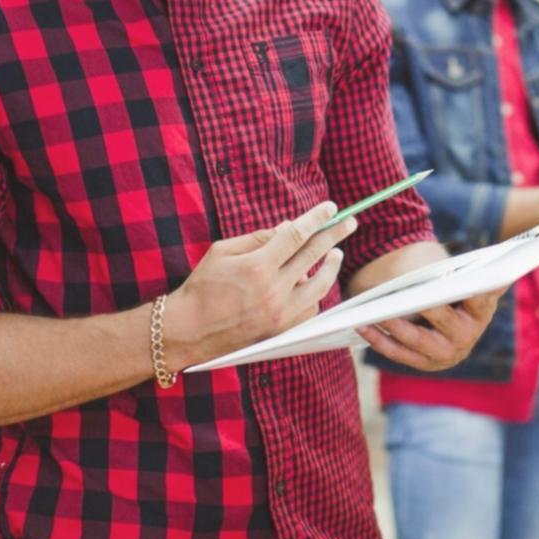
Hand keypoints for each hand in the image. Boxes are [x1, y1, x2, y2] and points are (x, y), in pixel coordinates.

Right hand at [160, 201, 355, 371]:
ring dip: (331, 267)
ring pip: (319, 285)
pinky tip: (313, 282)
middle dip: (335, 235)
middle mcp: (273, 291)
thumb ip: (258, 237)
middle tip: (350, 222)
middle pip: (314, 256)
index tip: (331, 207)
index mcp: (257, 267)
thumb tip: (288, 227)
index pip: (296, 235)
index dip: (316, 219)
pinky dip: (315, 293)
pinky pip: (310, 308)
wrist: (189, 331)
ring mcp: (280, 314)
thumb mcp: (222, 251)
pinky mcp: (281, 330)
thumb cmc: (202, 286)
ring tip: (337, 254)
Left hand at [357, 288, 503, 370]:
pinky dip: (379, 340)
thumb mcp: (476, 280)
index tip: (465, 284)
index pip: (481, 299)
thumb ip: (489, 274)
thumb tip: (510, 262)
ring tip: (370, 313)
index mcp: (482, 312)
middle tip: (398, 298)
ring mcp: (444, 355)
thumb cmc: (460, 292)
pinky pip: (398, 354)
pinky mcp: (425, 364)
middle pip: (441, 320)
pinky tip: (362, 327)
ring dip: (391, 326)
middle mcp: (466, 337)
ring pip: (415, 340)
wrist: (454, 323)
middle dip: (419, 308)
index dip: (475, 291)